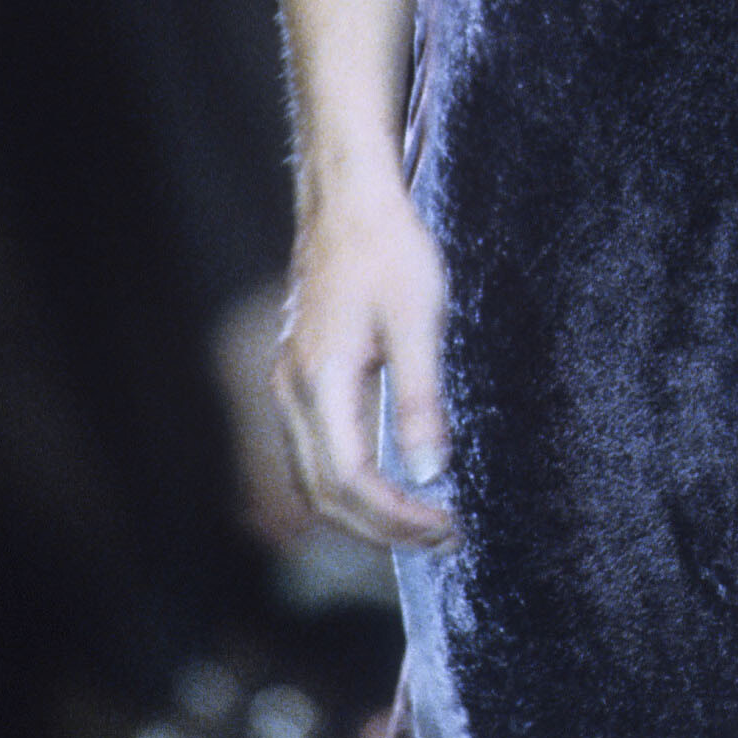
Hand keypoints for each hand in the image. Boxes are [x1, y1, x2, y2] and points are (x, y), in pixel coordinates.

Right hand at [272, 191, 456, 552]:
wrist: (349, 201)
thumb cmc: (388, 250)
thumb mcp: (418, 321)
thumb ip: (420, 400)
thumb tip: (429, 472)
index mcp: (320, 381)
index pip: (351, 480)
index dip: (398, 517)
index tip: (448, 525)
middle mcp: (293, 391)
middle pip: (324, 494)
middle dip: (381, 527)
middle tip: (443, 536)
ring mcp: (290, 385)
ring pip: (312, 478)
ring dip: (363, 512)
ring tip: (422, 521)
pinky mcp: (299, 377)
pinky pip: (313, 453)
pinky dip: (348, 484)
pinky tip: (391, 484)